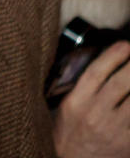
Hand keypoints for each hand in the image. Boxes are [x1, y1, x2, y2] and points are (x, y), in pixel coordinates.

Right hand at [54, 41, 129, 156]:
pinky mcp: (129, 143)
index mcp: (76, 102)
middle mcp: (96, 113)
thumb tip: (101, 65)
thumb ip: (80, 87)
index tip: (124, 44)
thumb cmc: (67, 134)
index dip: (113, 56)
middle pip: (122, 83)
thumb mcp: (65, 107)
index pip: (97, 72)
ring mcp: (115, 129)